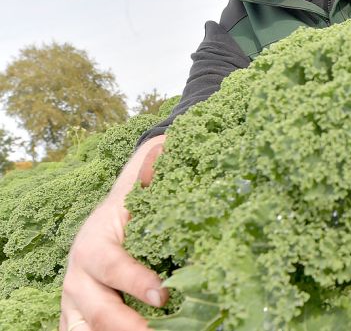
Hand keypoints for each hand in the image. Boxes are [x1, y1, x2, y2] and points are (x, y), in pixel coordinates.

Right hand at [60, 138, 166, 330]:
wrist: (108, 222)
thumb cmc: (130, 207)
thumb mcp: (137, 189)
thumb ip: (149, 172)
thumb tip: (165, 148)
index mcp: (93, 245)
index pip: (113, 267)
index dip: (136, 281)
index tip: (164, 295)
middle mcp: (78, 277)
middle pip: (97, 308)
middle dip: (126, 324)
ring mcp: (75, 302)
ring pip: (84, 329)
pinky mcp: (79, 318)